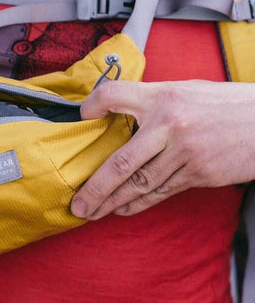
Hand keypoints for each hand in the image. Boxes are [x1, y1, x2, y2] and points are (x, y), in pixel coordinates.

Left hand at [69, 79, 254, 219]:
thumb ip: (155, 100)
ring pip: (140, 185)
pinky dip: (139, 203)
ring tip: (93, 212)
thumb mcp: (186, 90)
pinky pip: (161, 192)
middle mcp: (169, 125)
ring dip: (113, 201)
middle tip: (77, 204)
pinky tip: (122, 209)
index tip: (82, 116)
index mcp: (163, 96)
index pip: (114, 95)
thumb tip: (123, 111)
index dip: (93, 105)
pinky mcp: (198, 174)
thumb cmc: (225, 104)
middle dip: (95, 187)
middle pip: (122, 162)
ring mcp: (184, 153)